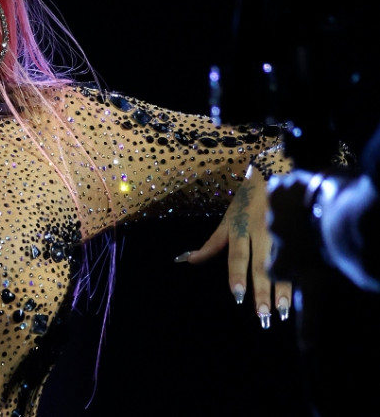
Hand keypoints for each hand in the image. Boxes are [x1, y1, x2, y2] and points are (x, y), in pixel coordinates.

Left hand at [174, 165, 292, 327]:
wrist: (274, 174)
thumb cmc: (246, 202)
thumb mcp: (226, 221)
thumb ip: (211, 244)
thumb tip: (186, 260)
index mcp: (240, 230)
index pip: (237, 256)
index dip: (237, 276)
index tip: (237, 297)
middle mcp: (260, 233)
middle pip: (261, 266)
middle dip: (262, 292)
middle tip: (262, 316)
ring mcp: (281, 233)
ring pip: (282, 265)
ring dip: (283, 291)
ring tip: (282, 312)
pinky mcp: (298, 232)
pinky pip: (300, 259)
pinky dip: (301, 278)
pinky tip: (304, 295)